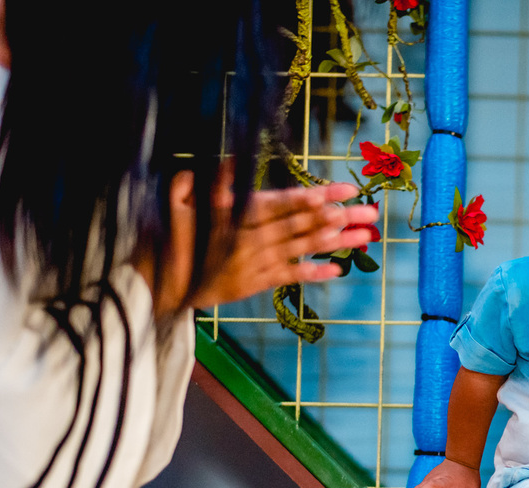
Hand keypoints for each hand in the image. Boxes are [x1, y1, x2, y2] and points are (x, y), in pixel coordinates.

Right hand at [188, 178, 379, 308]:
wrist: (158, 286)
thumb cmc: (170, 237)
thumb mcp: (178, 202)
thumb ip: (207, 183)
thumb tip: (230, 160)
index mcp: (234, 216)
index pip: (282, 203)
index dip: (313, 197)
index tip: (341, 191)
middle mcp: (249, 241)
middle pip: (301, 225)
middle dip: (338, 217)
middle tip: (370, 211)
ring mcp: (254, 264)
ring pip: (300, 249)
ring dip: (335, 242)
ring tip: (365, 236)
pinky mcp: (254, 284)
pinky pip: (288, 277)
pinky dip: (312, 273)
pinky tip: (338, 270)